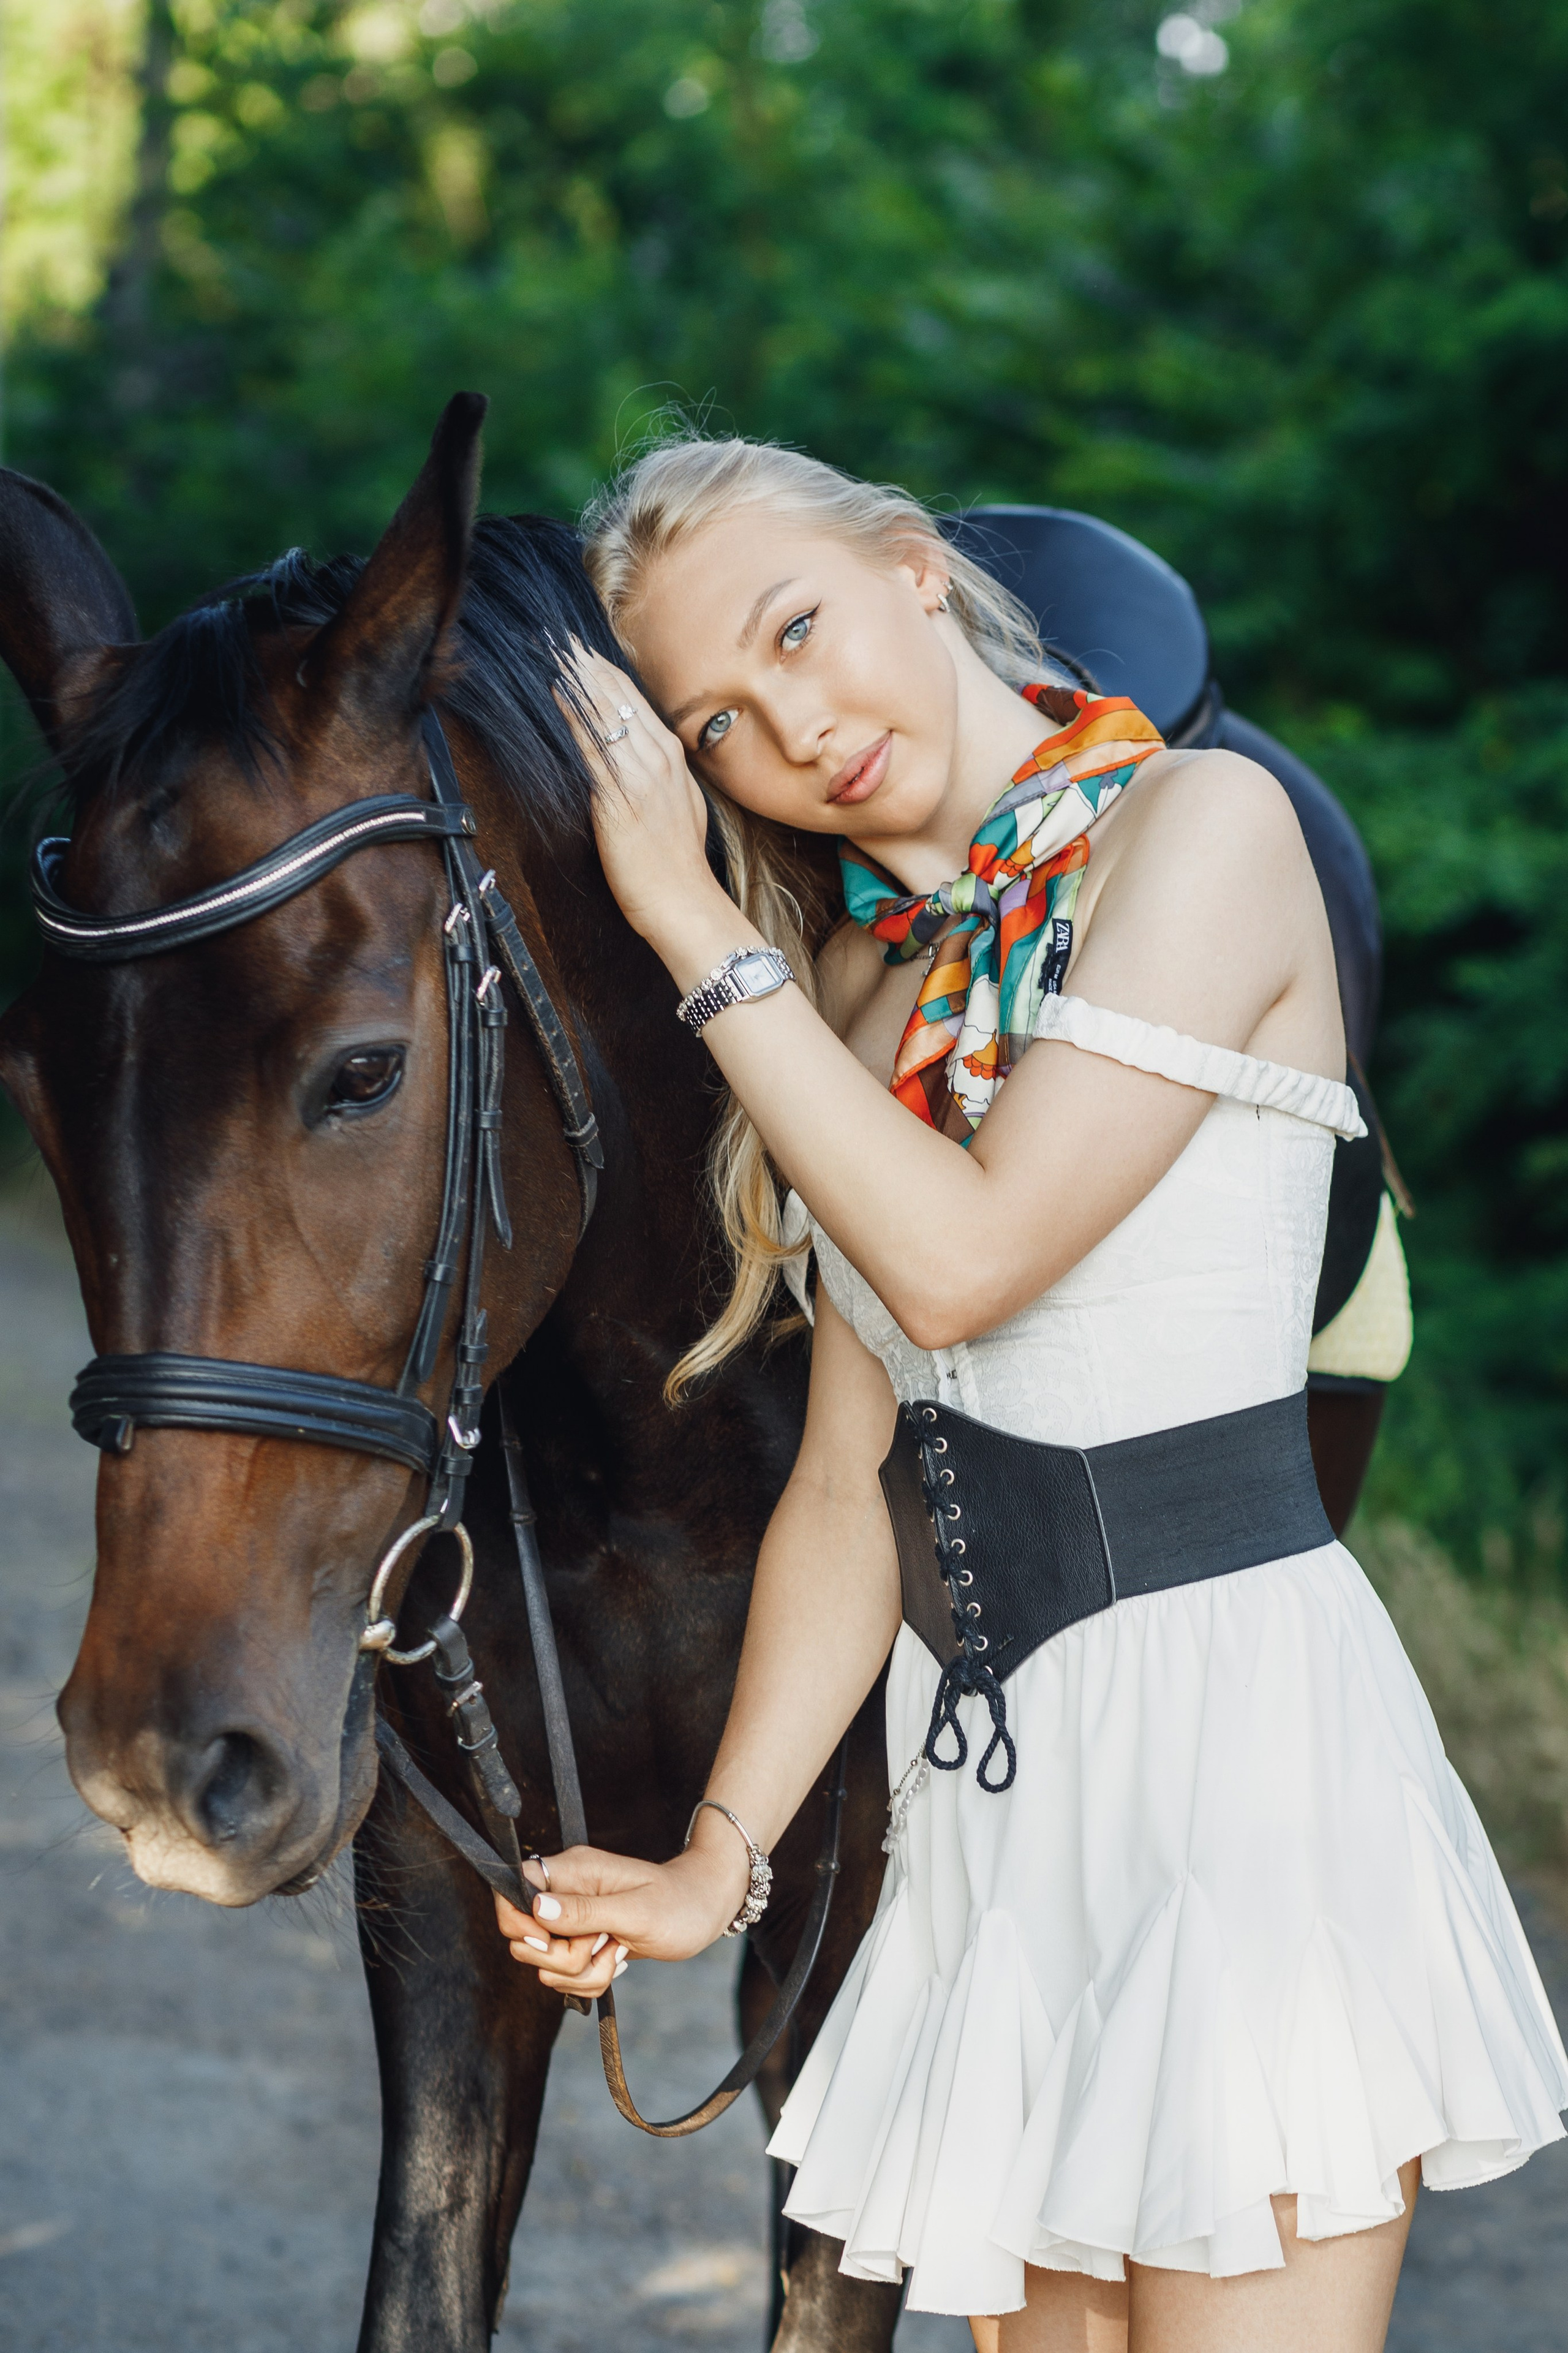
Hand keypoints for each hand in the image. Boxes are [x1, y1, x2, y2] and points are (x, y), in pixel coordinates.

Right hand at [494, 1821, 750, 1998]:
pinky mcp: (582, 1945)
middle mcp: (565, 1894)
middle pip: (524, 1940)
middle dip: (562, 1958)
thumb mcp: (634, 1911)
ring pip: (545, 1966)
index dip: (519, 1923)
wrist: (705, 1912)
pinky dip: (590, 1980)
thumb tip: (535, 1908)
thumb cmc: (678, 1903)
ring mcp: (572, 1922)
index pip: (512, 1890)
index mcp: (572, 1871)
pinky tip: (617, 1959)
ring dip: (582, 1972)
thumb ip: (583, 1911)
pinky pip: (565, 1978)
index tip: (552, 1941)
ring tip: (617, 1950)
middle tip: (602, 1942)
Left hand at [559, 642, 725, 949]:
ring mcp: (640, 774)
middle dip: (588, 666)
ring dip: (579, 681)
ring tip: (554, 652)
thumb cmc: (676, 864)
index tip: (582, 651)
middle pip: (619, 699)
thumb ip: (659, 778)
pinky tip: (557, 693)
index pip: (636, 702)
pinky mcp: (618, 796)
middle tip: (559, 637)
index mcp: (672, 758)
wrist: (682, 901)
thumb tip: (638, 761)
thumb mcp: (680, 807)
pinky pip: (592, 745)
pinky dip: (574, 715)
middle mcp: (658, 758)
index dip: (606, 674)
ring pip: (606, 714)